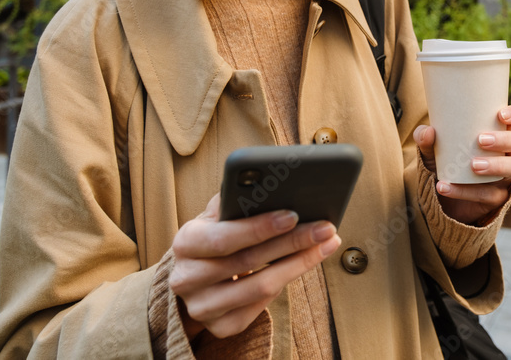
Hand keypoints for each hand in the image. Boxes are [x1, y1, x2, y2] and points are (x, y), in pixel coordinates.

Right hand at [168, 194, 341, 338]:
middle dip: (292, 243)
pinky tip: (299, 266)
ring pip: (260, 288)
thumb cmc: (214, 236)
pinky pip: (260, 308)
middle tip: (325, 228)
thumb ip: (235, 200)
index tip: (294, 215)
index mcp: (185, 242)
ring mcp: (201, 307)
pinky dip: (282, 286)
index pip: (223, 237)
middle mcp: (187, 278)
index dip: (260, 227)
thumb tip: (270, 183)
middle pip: (248, 262)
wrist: (193, 274)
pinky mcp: (218, 327)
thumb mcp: (216, 215)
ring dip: (299, 264)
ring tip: (325, 245)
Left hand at [414, 105, 510, 224]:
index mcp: (497, 133)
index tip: (500, 114)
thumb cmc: (444, 163)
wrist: (442, 197)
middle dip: (504, 139)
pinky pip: (489, 194)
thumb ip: (426, 140)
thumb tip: (428, 131)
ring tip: (474, 165)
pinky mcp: (498, 197)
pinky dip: (466, 191)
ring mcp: (506, 175)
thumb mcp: (432, 151)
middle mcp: (508, 152)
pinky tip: (446, 187)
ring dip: (497, 165)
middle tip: (481, 140)